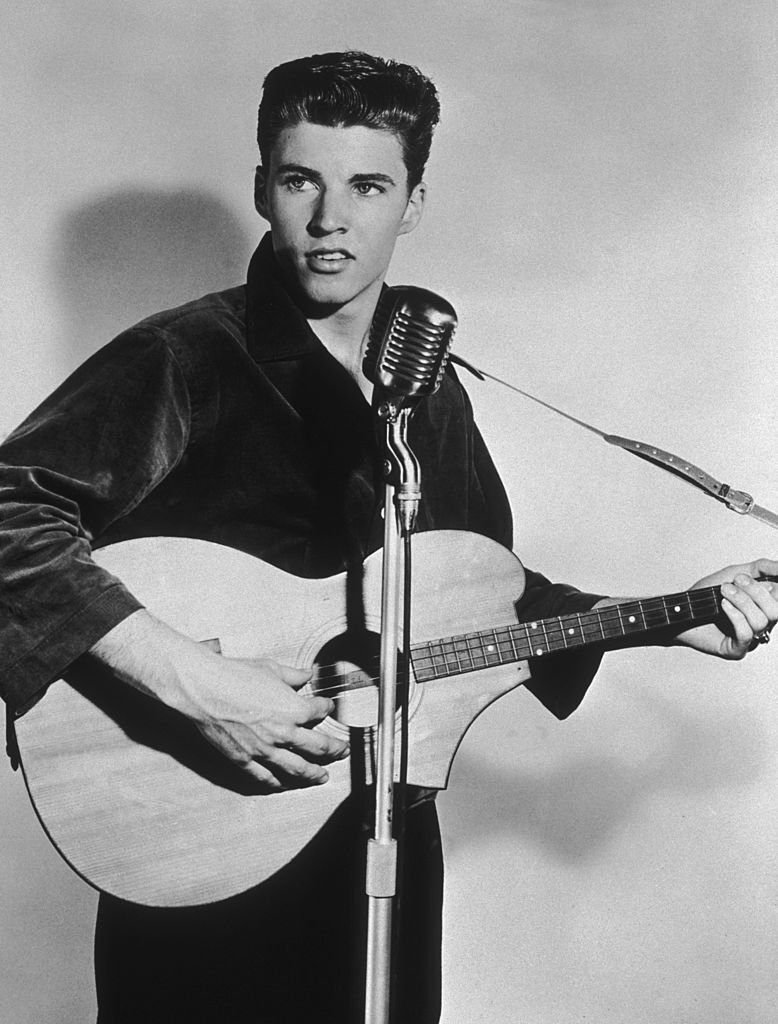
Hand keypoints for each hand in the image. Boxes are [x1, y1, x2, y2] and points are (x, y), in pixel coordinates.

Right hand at [91, 610, 348, 792]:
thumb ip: (293, 675)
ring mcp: (264, 750)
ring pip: (296, 769)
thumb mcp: (270, 668)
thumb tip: (307, 674)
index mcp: (294, 709)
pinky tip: (283, 785)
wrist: (203, 689)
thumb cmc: (235, 675)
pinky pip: (265, 777)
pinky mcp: (244, 759)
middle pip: (318, 747)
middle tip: (342, 751)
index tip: (330, 707)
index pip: (321, 711)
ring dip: (313, 774)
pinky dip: (277, 783)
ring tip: (323, 776)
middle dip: (334, 750)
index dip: (328, 708)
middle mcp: (284, 733)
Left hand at [673, 559, 777, 658]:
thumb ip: (762, 568)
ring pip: (761, 621)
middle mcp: (761, 625)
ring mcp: (750, 640)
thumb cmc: (706, 596)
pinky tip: (723, 606)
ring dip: (741, 601)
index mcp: (764, 608)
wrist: (681, 611)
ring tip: (723, 592)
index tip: (743, 576)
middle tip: (734, 583)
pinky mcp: (736, 650)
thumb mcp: (735, 574)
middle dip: (755, 592)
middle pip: (776, 611)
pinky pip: (746, 634)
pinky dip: (735, 615)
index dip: (769, 587)